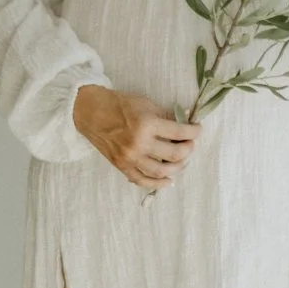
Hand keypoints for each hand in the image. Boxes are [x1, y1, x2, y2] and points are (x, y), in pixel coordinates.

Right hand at [73, 85, 202, 189]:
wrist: (91, 112)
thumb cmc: (119, 105)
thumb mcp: (146, 104)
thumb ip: (166, 116)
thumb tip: (185, 122)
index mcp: (147, 124)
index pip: (179, 132)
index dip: (194, 132)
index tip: (197, 130)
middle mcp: (139, 144)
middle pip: (174, 154)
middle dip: (188, 149)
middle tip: (190, 144)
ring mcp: (130, 158)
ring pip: (161, 171)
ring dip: (177, 167)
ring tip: (181, 160)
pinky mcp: (122, 166)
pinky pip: (142, 181)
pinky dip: (157, 183)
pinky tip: (168, 180)